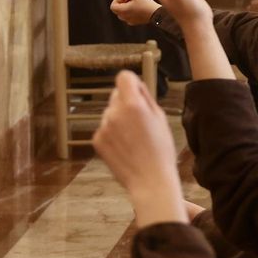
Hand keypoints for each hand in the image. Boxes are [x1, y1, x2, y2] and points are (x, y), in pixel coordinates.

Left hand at [92, 69, 184, 225]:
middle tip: (141, 121)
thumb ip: (146, 98)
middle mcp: (114, 113)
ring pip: (110, 113)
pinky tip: (125, 147)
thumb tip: (135, 85)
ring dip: (119, 119)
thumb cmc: (161, 149)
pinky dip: (113, 134)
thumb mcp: (161, 118)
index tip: (137, 91)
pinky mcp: (97, 140)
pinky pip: (105, 128)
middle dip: (126, 103)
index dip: (131, 82)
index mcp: (133, 105)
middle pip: (116, 95)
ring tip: (134, 138)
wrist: (149, 180)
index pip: (123, 77)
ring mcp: (103, 127)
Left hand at [110, 0, 161, 26]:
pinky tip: (138, 9)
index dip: (117, 0)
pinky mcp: (135, 23)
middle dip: (121, 4)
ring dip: (126, 9)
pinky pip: (129, 18)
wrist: (156, 14)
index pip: (113, 6)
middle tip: (130, 0)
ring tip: (135, 4)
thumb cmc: (146, 3)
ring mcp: (130, 21)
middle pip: (117, 10)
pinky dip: (131, 13)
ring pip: (123, 15)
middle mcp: (124, 17)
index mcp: (122, 10)